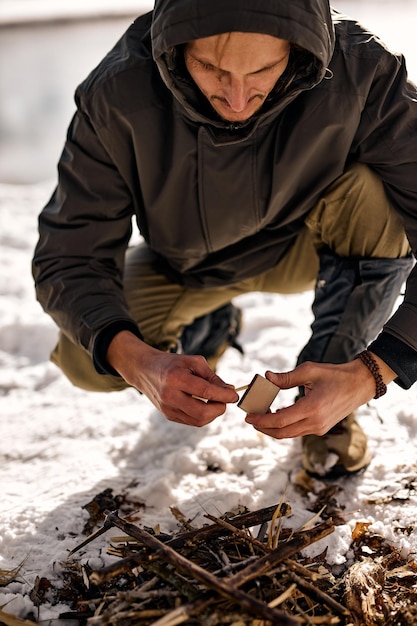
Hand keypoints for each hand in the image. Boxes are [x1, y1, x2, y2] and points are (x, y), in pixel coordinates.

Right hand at [107, 331, 238, 425]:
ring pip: (198, 420)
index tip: (234, 395)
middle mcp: (170, 396)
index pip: (205, 391)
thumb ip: (212, 376)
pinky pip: (191, 421)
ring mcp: (167, 408)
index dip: (223, 395)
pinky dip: (203, 416)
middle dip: (220, 408)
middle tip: (226, 401)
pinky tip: (205, 406)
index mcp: (176, 378)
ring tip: (216, 402)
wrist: (145, 370)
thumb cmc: (173, 364)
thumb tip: (229, 390)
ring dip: (213, 414)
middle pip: (202, 412)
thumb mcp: (193, 362)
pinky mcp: (168, 415)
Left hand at [245, 355, 393, 438]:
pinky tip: (278, 415)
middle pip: (281, 433)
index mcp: (312, 408)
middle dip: (263, 427)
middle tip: (250, 418)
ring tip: (262, 415)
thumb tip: (267, 377)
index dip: (261, 420)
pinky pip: (298, 431)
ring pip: (289, 434)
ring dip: (273, 428)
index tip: (248, 416)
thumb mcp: (310, 371)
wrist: (360, 385)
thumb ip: (287, 377)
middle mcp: (316, 423)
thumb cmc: (335, 375)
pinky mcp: (321, 429)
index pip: (279, 421)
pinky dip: (285, 427)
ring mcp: (319, 428)